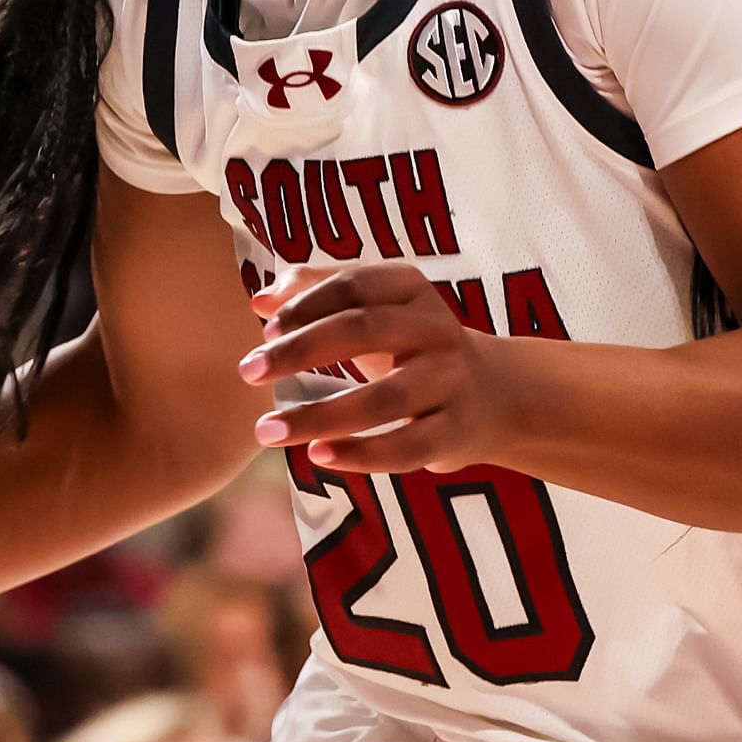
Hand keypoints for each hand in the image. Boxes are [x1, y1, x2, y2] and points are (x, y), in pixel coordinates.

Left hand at [239, 265, 518, 472]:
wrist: (493, 394)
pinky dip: (361, 455)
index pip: (355, 285)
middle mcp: (437, 329)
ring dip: (319, 416)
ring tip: (267, 430)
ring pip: (384, 399)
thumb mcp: (375, 310)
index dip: (307, 304)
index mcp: (413, 289)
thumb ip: (318, 293)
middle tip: (249, 371)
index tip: (265, 329)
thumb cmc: (412, 346)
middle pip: (365, 331)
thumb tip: (261, 298)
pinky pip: (407, 447)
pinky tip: (318, 456)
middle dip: (301, 351)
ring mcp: (451, 381)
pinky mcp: (456, 430)